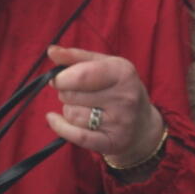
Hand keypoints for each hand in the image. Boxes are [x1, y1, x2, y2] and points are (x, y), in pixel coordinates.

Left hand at [44, 45, 164, 166]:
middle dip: (66, 92)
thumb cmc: (118, 88)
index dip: (61, 78)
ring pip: (71, 115)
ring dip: (69, 110)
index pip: (81, 75)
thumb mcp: (105, 65)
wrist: (143, 125)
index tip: (59, 78)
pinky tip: (54, 119)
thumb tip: (52, 51)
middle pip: (71, 95)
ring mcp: (119, 122)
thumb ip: (77, 57)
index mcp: (123, 72)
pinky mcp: (112, 142)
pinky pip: (76, 136)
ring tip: (82, 107)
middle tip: (76, 93)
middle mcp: (124, 97)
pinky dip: (60, 127)